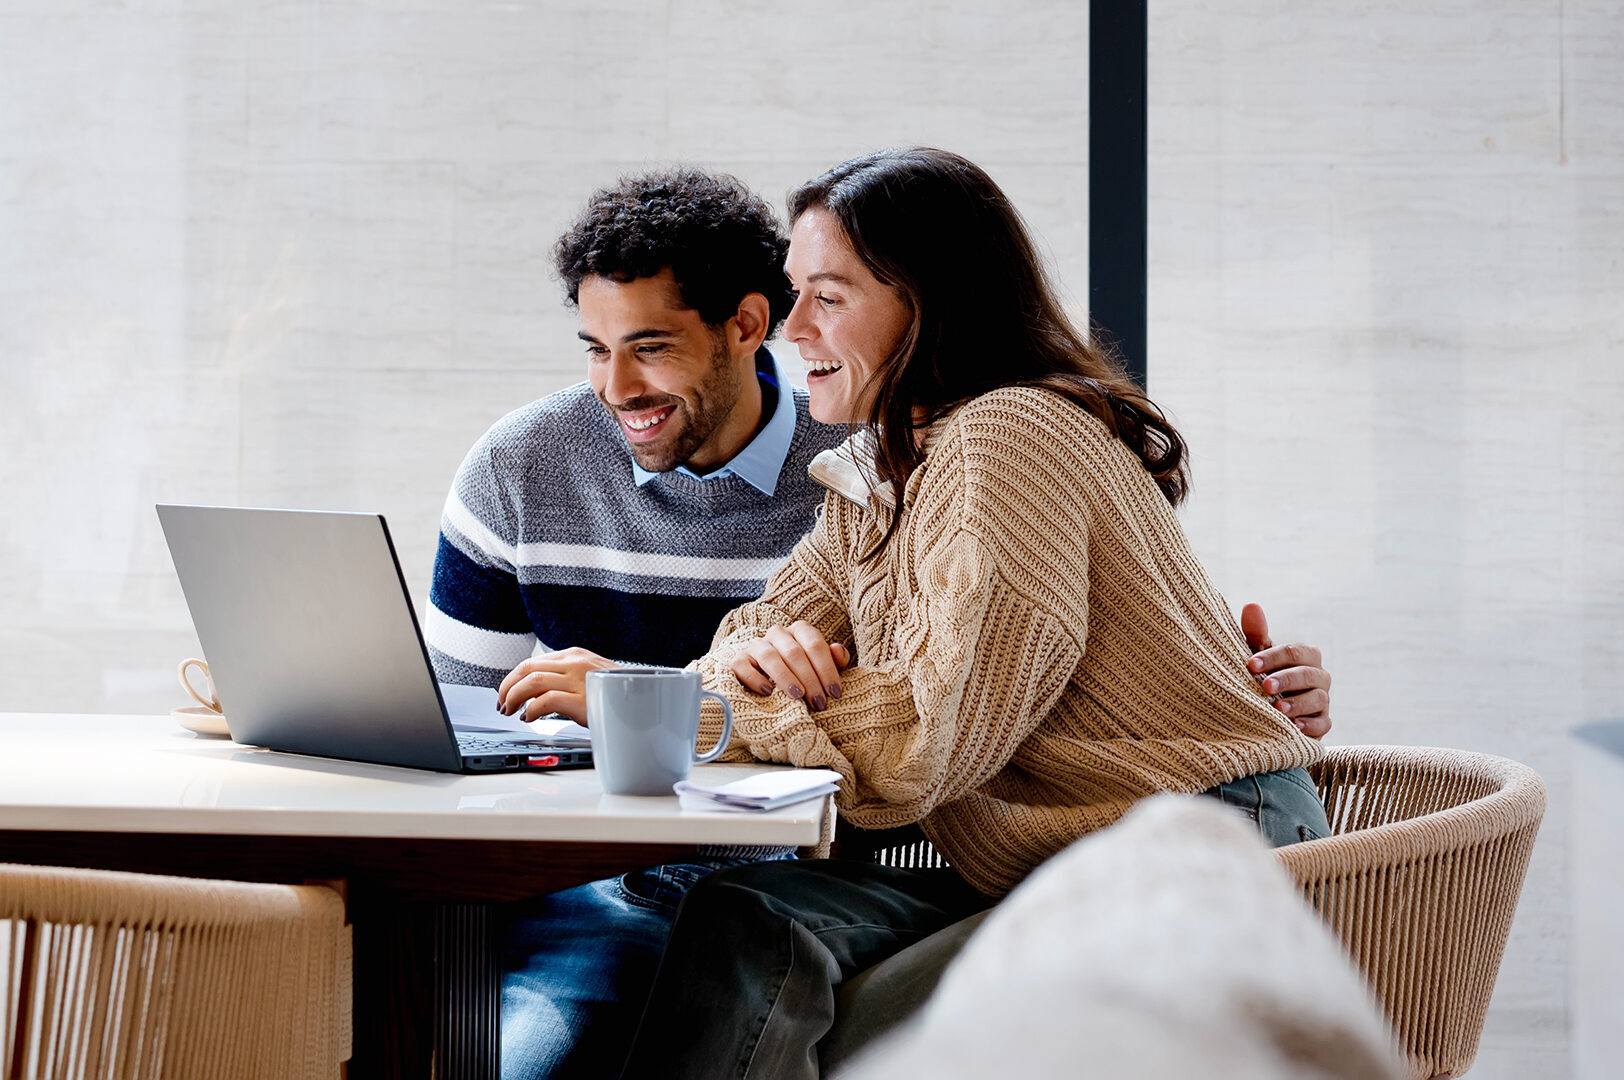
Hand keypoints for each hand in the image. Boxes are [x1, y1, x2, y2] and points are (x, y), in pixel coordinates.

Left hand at [497, 647, 616, 724]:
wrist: (645, 704)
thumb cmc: (617, 695)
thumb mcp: (590, 678)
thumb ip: (567, 678)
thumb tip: (536, 693)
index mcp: (576, 655)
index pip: (533, 662)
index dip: (512, 679)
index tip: (507, 694)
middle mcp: (575, 662)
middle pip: (527, 668)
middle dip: (507, 687)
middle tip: (502, 704)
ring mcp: (579, 680)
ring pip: (531, 682)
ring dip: (513, 698)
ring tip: (510, 711)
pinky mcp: (581, 700)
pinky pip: (545, 701)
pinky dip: (531, 710)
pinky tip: (529, 718)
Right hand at [730, 620, 851, 711]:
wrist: (768, 676)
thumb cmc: (803, 672)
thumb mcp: (822, 667)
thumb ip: (835, 660)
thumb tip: (838, 650)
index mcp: (800, 630)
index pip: (815, 645)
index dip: (827, 669)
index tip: (835, 693)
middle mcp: (778, 633)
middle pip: (794, 652)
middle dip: (809, 679)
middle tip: (819, 702)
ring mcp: (756, 645)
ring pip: (770, 656)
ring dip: (785, 678)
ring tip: (798, 696)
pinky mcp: (739, 660)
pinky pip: (743, 666)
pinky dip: (755, 678)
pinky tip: (768, 692)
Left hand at [1241, 603, 1331, 739]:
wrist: (1267, 710)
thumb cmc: (1263, 675)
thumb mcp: (1257, 656)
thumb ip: (1256, 634)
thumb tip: (1251, 605)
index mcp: (1306, 657)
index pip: (1295, 652)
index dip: (1273, 657)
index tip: (1250, 664)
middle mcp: (1318, 677)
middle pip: (1309, 674)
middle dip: (1287, 679)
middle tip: (1265, 686)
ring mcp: (1322, 701)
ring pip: (1319, 699)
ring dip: (1298, 703)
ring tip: (1278, 709)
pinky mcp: (1321, 724)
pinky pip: (1323, 725)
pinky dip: (1310, 726)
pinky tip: (1294, 726)